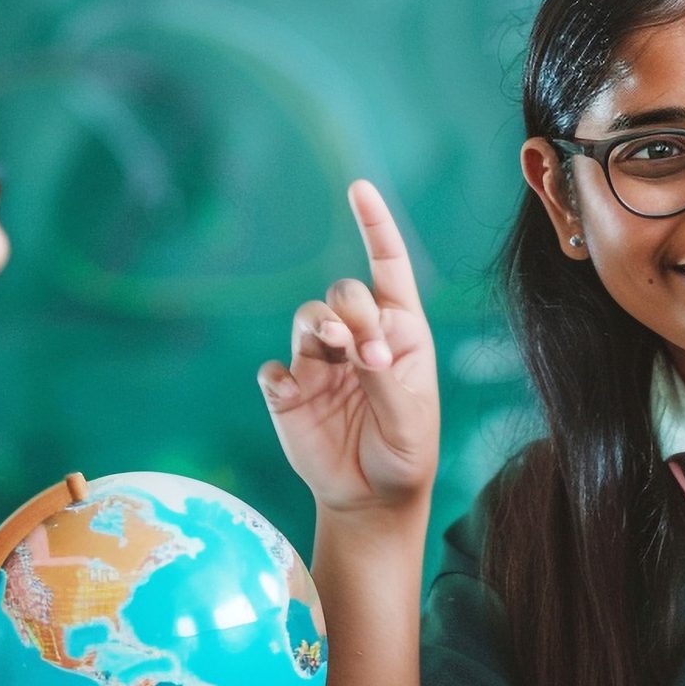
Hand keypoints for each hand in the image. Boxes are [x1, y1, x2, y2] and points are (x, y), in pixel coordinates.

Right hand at [258, 180, 438, 514]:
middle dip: (351, 311)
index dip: (374, 225)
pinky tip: (294, 393)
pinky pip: (275, 368)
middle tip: (366, 354)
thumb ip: (383, 377)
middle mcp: (358, 337)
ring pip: (308, 317)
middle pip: (343, 291)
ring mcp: (321, 362)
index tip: (359, 188)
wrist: (373, 498)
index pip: (387, 266)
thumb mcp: (409, 418)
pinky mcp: (290, 390)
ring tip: (339, 353)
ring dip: (321, 327)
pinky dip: (282, 375)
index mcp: (400, 330)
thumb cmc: (404, 451)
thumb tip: (357, 344)